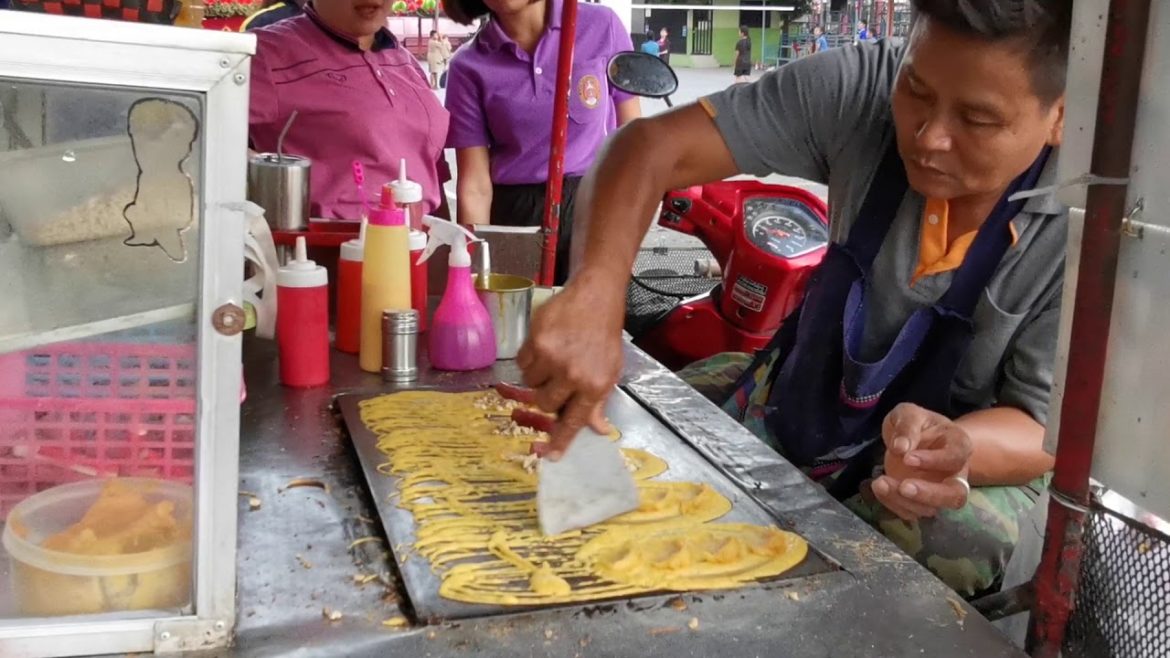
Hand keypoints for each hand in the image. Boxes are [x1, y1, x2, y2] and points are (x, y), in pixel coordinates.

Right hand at [516, 268, 624, 459]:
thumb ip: (598, 401)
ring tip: (554, 356)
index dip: (560, 440)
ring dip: (538, 375)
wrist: (595, 297)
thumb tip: (598, 429)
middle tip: (556, 380)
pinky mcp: (536, 340)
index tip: (550, 456)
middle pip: (544, 404)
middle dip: (546, 396)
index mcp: (594, 385)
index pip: (574, 420)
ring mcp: (552, 357)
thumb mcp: (611, 370)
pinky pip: (522, 362)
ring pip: (530, 383)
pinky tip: (546, 344)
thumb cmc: (604, 335)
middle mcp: (573, 375)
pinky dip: (530, 357)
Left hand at [870, 403, 972, 520]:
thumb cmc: (914, 423)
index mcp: (959, 445)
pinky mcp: (922, 501)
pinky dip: (894, 504)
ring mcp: (940, 491)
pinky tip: (878, 488)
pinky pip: (912, 512)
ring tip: (880, 483)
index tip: (907, 457)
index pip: (955, 458)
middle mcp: (956, 473)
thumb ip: (907, 426)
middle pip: (955, 495)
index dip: (934, 461)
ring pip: (932, 508)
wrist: (909, 437)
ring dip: (905, 501)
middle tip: (904, 487)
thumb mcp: (908, 414)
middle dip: (929, 495)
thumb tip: (901, 448)